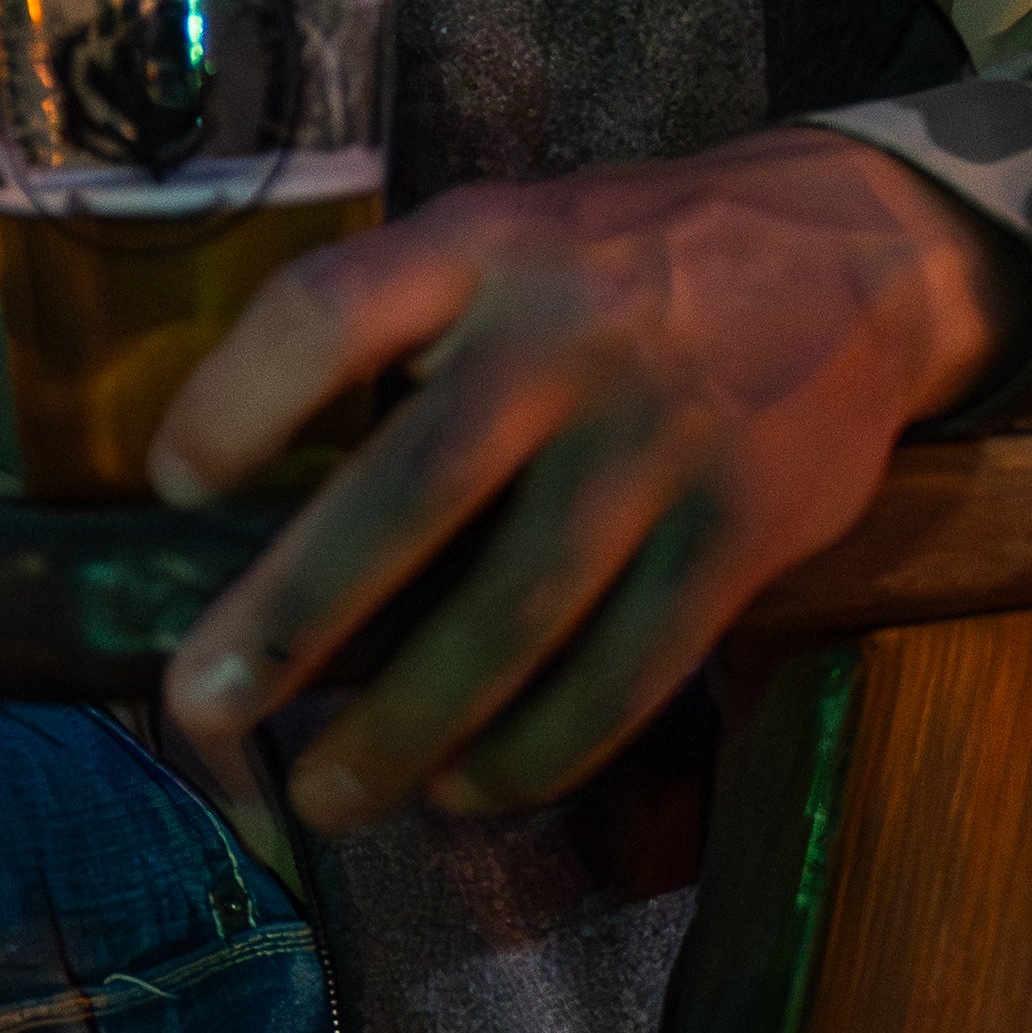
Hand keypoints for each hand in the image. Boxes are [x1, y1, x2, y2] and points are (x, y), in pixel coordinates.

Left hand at [148, 130, 1011, 830]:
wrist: (858, 255)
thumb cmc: (626, 266)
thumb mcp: (510, 236)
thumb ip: (403, 329)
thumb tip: (250, 502)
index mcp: (485, 244)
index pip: (333, 310)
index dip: (238, 400)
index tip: (173, 485)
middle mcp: (572, 331)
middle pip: (415, 485)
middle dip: (295, 612)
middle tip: (199, 709)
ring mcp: (667, 436)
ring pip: (520, 610)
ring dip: (409, 724)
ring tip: (327, 795)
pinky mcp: (743, 529)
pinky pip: (628, 669)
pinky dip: (539, 749)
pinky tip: (466, 791)